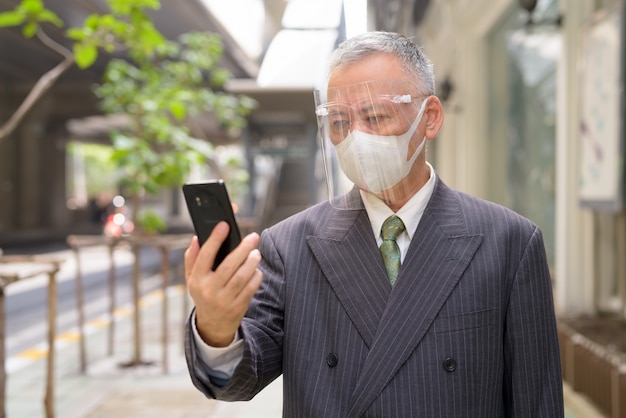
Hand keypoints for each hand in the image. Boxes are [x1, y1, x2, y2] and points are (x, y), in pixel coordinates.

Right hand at [185, 221, 262, 346]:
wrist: (212, 325)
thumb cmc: (203, 294)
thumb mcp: (192, 279)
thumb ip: (192, 259)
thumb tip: (196, 238)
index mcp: (197, 280)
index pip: (205, 255)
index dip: (215, 239)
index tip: (225, 225)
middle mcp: (209, 290)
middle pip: (229, 265)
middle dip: (243, 249)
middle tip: (253, 237)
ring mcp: (224, 300)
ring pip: (242, 277)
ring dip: (252, 262)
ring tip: (256, 252)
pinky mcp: (238, 307)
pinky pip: (250, 288)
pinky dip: (256, 276)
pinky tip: (257, 269)